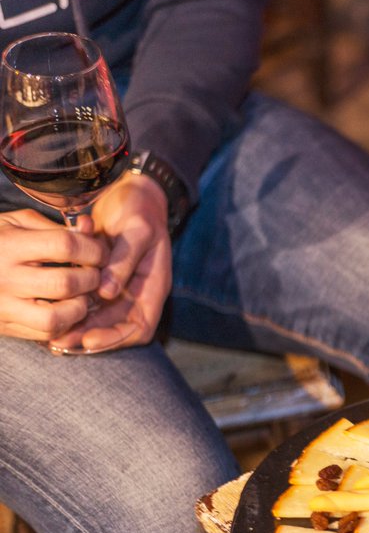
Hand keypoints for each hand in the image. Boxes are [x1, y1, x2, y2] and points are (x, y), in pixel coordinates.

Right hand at [0, 209, 109, 342]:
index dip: (92, 249)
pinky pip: (45, 333)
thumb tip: (90, 228)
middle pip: (65, 283)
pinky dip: (65, 323)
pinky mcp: (5, 326)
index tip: (99, 252)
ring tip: (83, 295)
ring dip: (80, 307)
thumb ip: (54, 227)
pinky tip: (66, 308)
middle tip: (95, 274)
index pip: (64, 245)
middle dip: (91, 279)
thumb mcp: (14, 223)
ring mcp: (3, 306)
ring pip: (56, 317)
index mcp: (8, 245)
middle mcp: (4, 277)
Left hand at [46, 173, 172, 352]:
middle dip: (89, 336)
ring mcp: (119, 286)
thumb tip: (107, 293)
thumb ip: (123, 262)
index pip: (140, 327)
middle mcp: (137, 292)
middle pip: (115, 328)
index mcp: (154, 286)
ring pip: (98, 317)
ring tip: (51, 334)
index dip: (116, 338)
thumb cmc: (140, 209)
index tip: (89, 339)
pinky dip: (71, 307)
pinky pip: (87, 300)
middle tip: (60, 342)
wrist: (132, 190)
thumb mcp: (137, 231)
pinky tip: (51, 310)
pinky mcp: (101, 277)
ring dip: (76, 325)